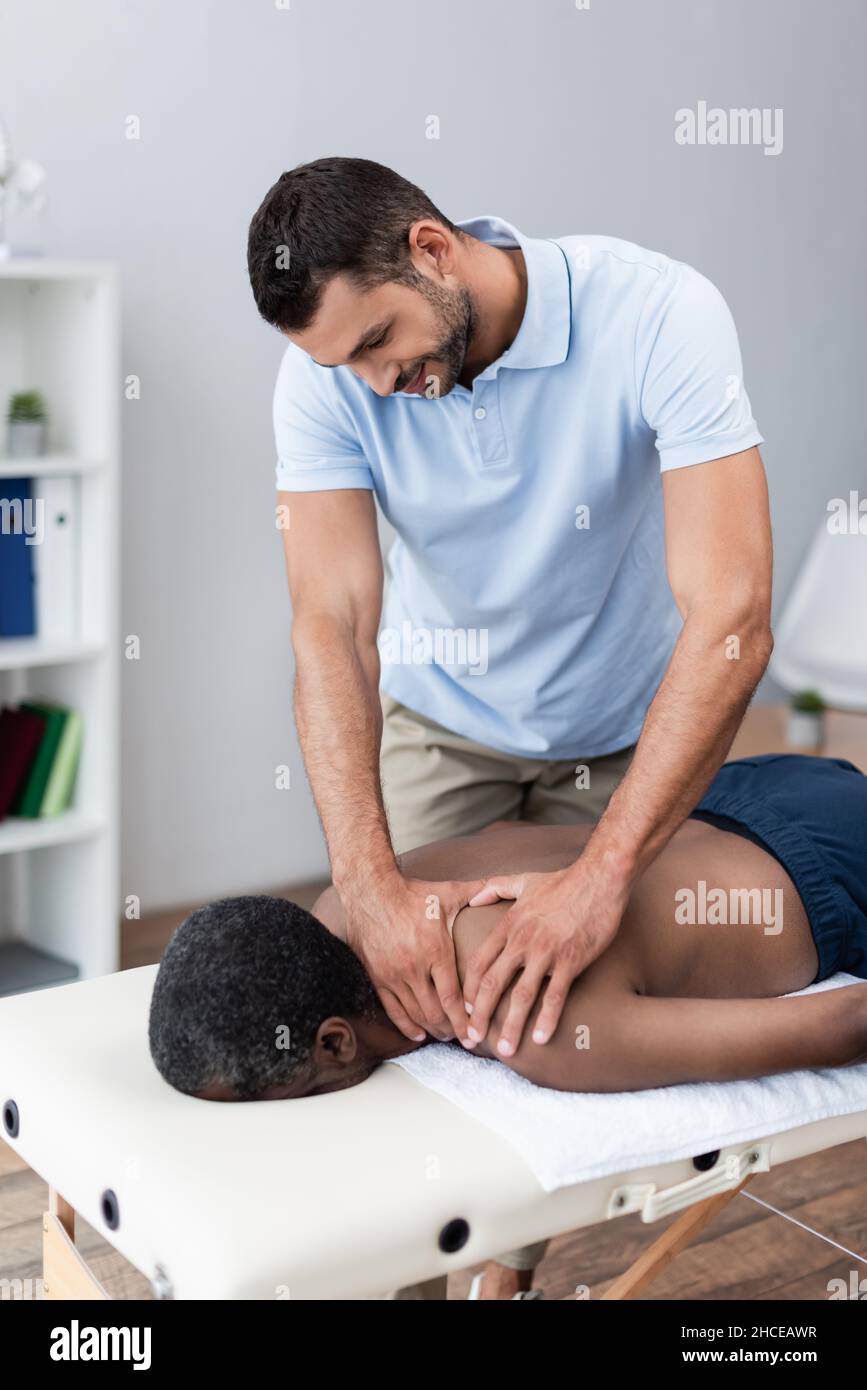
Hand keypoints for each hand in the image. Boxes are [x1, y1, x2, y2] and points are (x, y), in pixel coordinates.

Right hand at [344, 874, 483, 1044]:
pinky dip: (406, 1026)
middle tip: (463, 1037)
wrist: (371, 892)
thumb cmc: (412, 893)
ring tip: (445, 1035)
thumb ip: (478, 894)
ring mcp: (394, 975)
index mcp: (436, 951)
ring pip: (416, 1014)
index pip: (453, 998)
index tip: (475, 1036)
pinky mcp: (377, 977)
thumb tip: (503, 889)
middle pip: (435, 1013)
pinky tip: (418, 1033)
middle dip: (451, 1030)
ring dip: (432, 1029)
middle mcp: (414, 968)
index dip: (464, 1021)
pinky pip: (392, 1010)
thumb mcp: (447, 893)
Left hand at [462, 860, 630, 1056]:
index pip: (479, 964)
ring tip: (506, 1051)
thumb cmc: (563, 881)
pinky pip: (555, 996)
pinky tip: (541, 1038)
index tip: (465, 1011)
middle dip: (480, 1016)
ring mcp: (546, 953)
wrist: (599, 879)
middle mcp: (522, 942)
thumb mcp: (523, 880)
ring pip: (521, 996)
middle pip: (492, 984)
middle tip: (472, 1040)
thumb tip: (472, 896)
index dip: (469, 991)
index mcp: (509, 926)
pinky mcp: (571, 961)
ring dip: (511, 1026)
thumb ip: (495, 888)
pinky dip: (547, 1019)